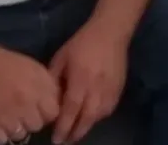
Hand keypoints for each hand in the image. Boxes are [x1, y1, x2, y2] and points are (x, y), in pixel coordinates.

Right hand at [0, 43, 60, 143]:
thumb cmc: (6, 63)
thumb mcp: (34, 68)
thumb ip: (48, 85)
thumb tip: (57, 101)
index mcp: (37, 89)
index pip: (53, 113)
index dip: (49, 112)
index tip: (42, 109)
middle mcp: (24, 105)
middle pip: (37, 126)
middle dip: (34, 120)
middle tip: (26, 113)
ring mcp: (6, 116)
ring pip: (20, 135)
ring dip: (18, 129)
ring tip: (12, 119)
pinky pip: (1, 140)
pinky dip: (1, 135)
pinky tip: (0, 125)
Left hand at [49, 19, 129, 143]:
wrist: (111, 32)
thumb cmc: (82, 43)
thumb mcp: (61, 58)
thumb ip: (54, 79)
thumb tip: (48, 99)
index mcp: (80, 79)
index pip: (71, 109)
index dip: (63, 126)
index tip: (56, 139)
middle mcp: (96, 87)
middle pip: (87, 117)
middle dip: (75, 132)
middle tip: (65, 141)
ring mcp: (110, 88)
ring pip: (99, 115)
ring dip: (87, 126)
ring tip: (77, 132)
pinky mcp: (119, 88)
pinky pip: (109, 108)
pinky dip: (99, 117)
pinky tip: (91, 118)